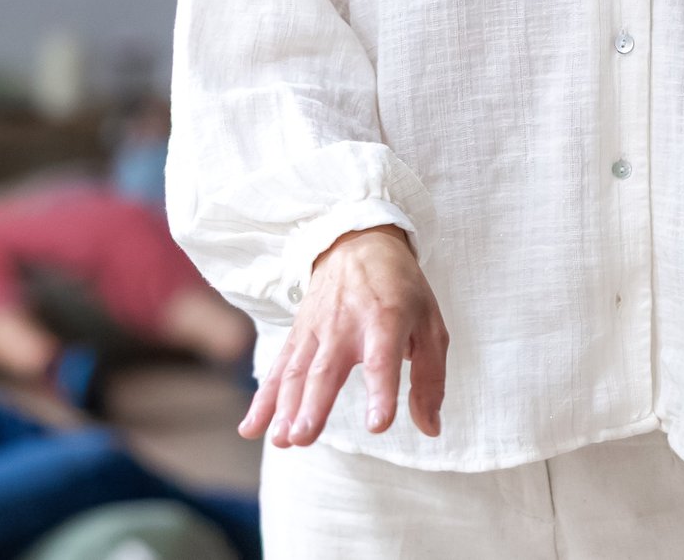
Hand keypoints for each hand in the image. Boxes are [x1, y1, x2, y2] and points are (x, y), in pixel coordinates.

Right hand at [240, 226, 447, 447]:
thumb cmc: (402, 290)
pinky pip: (279, 369)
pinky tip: (252, 428)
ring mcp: (316, 329)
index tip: (377, 424)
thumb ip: (430, 379)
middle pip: (326, 369)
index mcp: (386, 320)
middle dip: (314, 405)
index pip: (382, 360)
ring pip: (298, 372)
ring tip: (283, 441)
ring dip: (286, 408)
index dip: (380, 392)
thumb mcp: (431, 325)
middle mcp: (346, 325)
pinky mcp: (298, 334)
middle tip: (303, 437)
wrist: (358, 243)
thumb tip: (430, 429)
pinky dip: (264, 399)